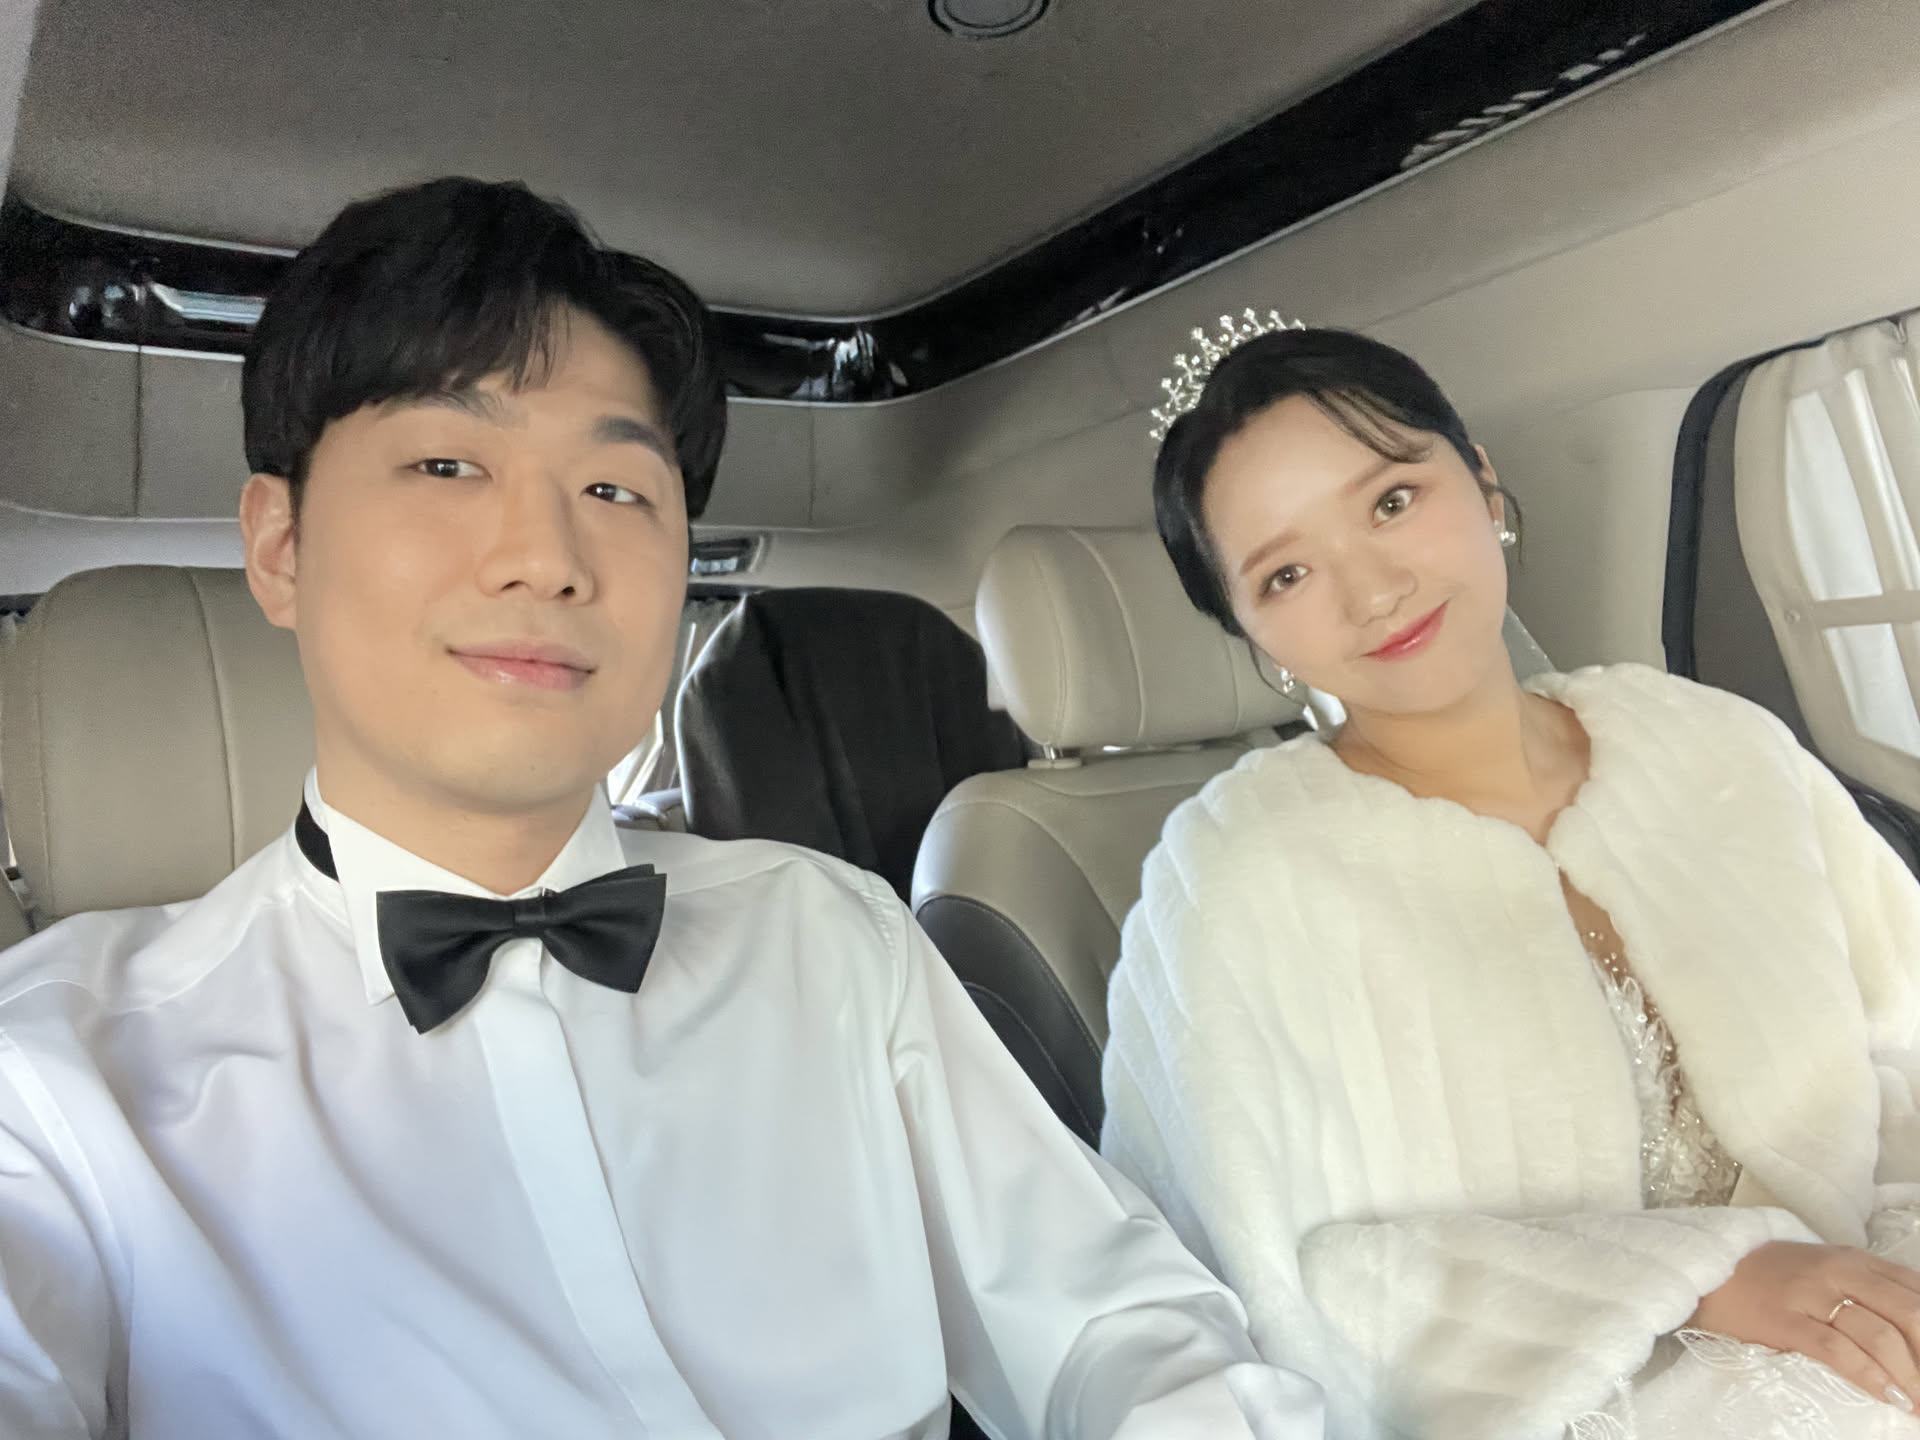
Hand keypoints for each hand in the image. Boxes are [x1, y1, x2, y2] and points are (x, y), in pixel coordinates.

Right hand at [1690, 1240, 1919, 1410]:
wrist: (1706, 1267)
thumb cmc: (1770, 1276)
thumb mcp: (1826, 1270)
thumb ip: (1868, 1290)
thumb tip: (1911, 1330)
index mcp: (1855, 1259)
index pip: (1917, 1292)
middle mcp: (1839, 1271)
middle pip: (1910, 1314)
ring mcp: (1811, 1295)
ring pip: (1880, 1335)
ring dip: (1911, 1378)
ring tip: (1919, 1407)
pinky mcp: (1784, 1320)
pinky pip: (1838, 1350)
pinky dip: (1871, 1378)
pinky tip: (1889, 1398)